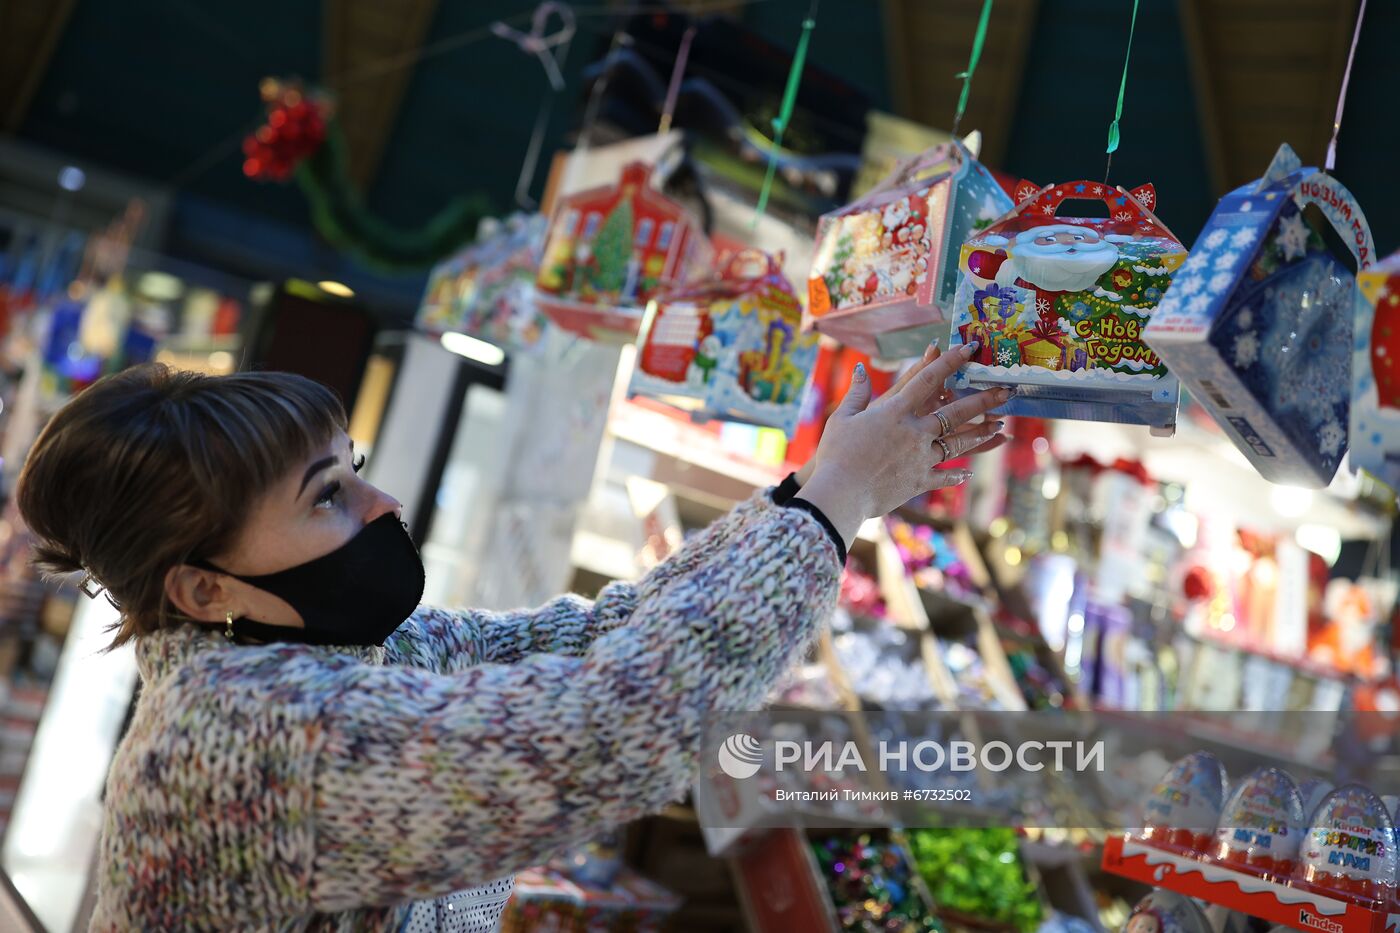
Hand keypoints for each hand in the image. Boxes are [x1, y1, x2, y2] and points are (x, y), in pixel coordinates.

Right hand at [796, 341, 1011, 545]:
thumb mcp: (842, 418)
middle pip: (956, 412)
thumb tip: (863, 369)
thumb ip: (857, 393)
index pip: (928, 379)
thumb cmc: (836, 453)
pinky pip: (944, 475)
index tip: (969, 349)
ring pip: (959, 443)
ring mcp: (921, 457)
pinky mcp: (920, 481)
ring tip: (1000, 428)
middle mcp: (915, 432)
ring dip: (981, 434)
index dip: (950, 361)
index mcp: (895, 412)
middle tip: (1005, 391)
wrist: (841, 493)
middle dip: (983, 399)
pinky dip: (956, 474)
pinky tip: (968, 472)